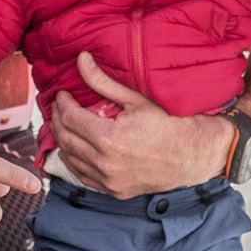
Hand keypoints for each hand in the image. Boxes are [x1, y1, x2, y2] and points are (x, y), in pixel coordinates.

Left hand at [49, 53, 229, 198]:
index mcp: (108, 139)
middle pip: (65, 139)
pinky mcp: (114, 191)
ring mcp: (109, 181)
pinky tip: (76, 148)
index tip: (62, 94)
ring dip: (62, 141)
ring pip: (70, 160)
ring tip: (64, 124)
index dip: (62, 104)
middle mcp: (104, 163)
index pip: (70, 118)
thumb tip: (81, 59)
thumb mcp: (136, 99)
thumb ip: (103, 82)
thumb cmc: (169, 123)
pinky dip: (75, 161)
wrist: (193, 154)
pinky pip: (83, 177)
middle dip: (57, 120)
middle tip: (59, 106)